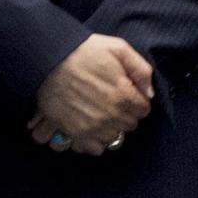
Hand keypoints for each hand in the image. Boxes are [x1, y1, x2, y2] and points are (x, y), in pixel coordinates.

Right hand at [30, 34, 153, 155]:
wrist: (49, 59)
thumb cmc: (83, 51)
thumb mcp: (118, 48)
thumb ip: (141, 70)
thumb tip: (149, 93)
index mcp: (124, 95)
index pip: (144, 110)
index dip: (137, 100)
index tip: (127, 93)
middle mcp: (111, 115)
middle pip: (130, 124)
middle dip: (125, 113)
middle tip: (112, 100)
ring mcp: (92, 126)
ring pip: (114, 136)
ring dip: (110, 127)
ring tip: (100, 112)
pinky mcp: (75, 133)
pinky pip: (94, 148)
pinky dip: (94, 141)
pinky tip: (91, 127)